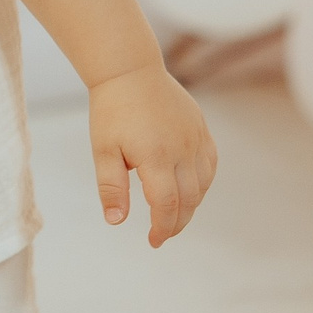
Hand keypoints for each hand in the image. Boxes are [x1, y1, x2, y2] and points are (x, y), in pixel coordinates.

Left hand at [89, 64, 216, 247]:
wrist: (130, 71)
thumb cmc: (112, 111)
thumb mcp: (103, 150)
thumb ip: (111, 187)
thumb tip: (116, 222)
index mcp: (156, 156)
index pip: (167, 204)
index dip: (163, 228)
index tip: (154, 241)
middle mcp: (182, 149)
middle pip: (189, 200)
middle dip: (176, 223)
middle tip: (161, 235)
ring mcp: (195, 138)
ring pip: (203, 185)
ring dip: (190, 206)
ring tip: (172, 216)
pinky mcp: (201, 129)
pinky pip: (210, 165)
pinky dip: (202, 184)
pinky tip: (189, 190)